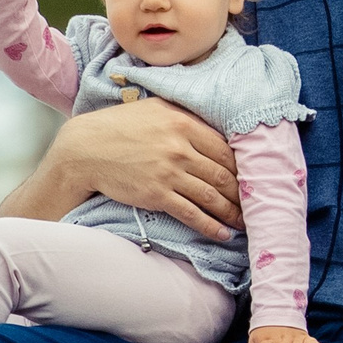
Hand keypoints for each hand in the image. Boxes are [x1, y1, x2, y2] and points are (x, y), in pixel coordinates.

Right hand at [0, 99, 240, 237]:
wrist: (84, 149)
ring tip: (246, 222)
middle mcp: (180, 147)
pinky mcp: (157, 195)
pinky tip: (224, 234)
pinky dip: (211, 226)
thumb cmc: (119, 127)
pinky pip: (192, 214)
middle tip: (257, 204)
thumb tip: (213, 124)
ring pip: (212, 196)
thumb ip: (184, 114)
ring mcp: (169, 173)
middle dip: (244, 193)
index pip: (225, 148)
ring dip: (233, 213)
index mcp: (183, 122)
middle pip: (224, 174)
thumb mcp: (154, 108)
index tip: (254, 178)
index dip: (243, 166)